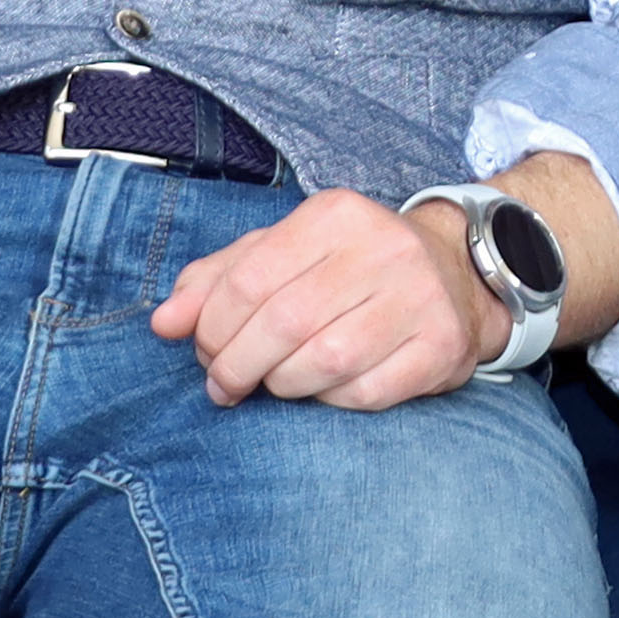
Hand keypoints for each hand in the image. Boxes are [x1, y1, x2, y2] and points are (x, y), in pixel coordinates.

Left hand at [150, 188, 502, 410]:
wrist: (455, 274)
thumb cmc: (348, 267)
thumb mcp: (283, 254)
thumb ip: (217, 281)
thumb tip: (163, 323)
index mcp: (335, 215)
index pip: (249, 280)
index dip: (212, 329)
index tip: (204, 354)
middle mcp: (383, 248)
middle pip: (282, 324)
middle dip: (237, 366)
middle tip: (225, 385)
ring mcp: (419, 298)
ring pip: (323, 362)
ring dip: (283, 386)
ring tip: (274, 384)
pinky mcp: (441, 346)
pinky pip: (365, 393)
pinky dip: (331, 401)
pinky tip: (324, 390)